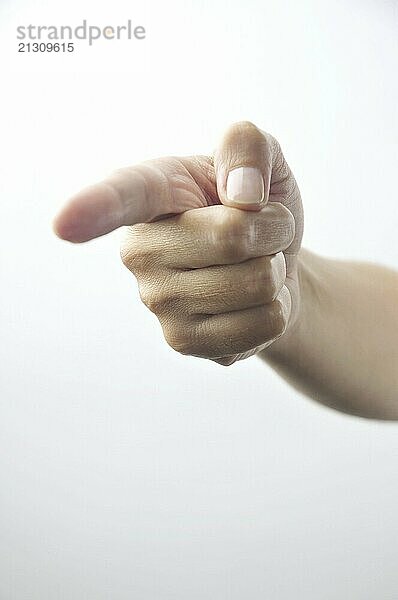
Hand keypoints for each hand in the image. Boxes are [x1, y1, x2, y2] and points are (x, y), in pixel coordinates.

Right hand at [54, 121, 303, 364]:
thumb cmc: (259, 208)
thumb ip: (249, 147)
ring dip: (276, 269)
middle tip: (258, 231)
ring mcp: (157, 302)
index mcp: (151, 193)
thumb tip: (243, 195)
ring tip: (254, 264)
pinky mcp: (183, 342)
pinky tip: (253, 302)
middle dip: (273, 228)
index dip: (94, 208)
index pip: (121, 197)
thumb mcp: (263, 161)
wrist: (275, 266)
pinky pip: (264, 323)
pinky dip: (279, 307)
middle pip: (233, 237)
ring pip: (257, 283)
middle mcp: (140, 249)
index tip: (64, 224)